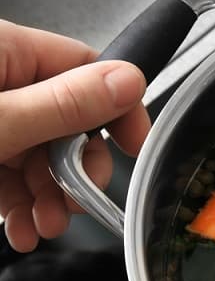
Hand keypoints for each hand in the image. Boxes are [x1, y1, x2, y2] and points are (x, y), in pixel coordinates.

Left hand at [0, 19, 149, 251]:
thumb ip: (62, 105)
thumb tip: (129, 82)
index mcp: (6, 52)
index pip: (87, 68)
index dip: (118, 110)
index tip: (135, 148)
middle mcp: (1, 80)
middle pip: (68, 121)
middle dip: (76, 172)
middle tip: (76, 203)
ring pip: (39, 155)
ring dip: (49, 198)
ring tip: (42, 226)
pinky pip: (10, 173)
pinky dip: (20, 204)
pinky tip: (20, 228)